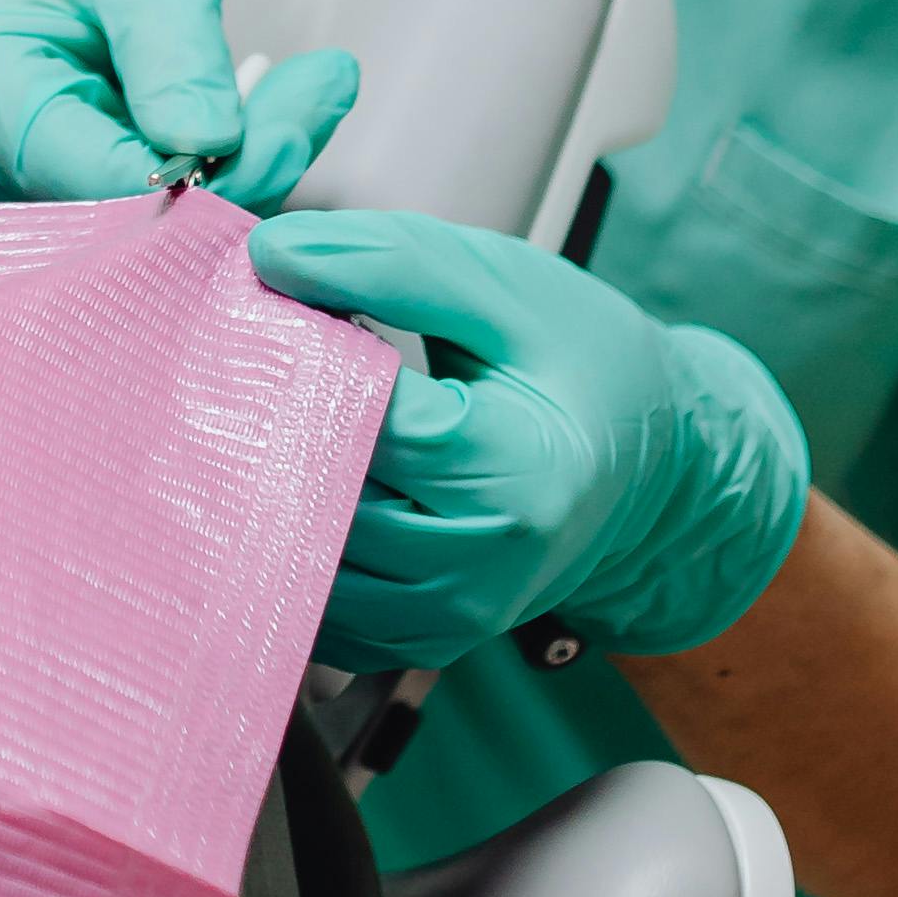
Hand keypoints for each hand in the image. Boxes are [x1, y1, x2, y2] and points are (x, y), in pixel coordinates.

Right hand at [0, 0, 361, 208]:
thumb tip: (213, 146)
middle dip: (233, 180)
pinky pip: (136, 233)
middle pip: (121, 231)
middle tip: (318, 94)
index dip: (209, 179)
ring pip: (140, 243)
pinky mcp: (37, 228)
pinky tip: (252, 126)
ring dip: (230, 184)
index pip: (101, 186)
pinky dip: (206, 190)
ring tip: (300, 95)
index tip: (293, 126)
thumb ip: (176, 52)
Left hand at [246, 207, 809, 674]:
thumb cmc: (588, 367)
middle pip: (317, 496)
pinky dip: (288, 543)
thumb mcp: (504, 288)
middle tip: (245, 359)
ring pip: (300, 559)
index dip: (299, 357)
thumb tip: (272, 256)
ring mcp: (450, 619)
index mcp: (514, 477)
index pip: (359, 422)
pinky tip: (292, 477)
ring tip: (269, 414)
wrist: (652, 468)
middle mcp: (481, 568)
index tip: (272, 307)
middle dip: (265, 422)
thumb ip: (390, 263)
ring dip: (263, 487)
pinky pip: (317, 607)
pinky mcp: (420, 640)